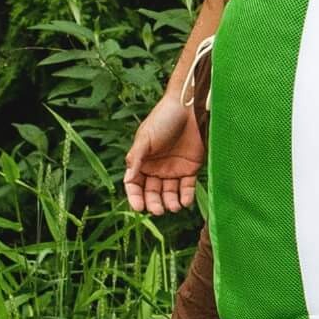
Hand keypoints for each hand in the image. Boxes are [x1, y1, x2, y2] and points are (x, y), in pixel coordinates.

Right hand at [123, 92, 206, 214]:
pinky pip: (187, 188)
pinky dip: (186, 197)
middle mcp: (156, 168)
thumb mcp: (145, 137)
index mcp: (142, 161)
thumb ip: (136, 158)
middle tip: (158, 210)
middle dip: (154, 203)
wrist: (189, 107)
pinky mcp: (190, 168)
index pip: (134, 185)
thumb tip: (128, 179)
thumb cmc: (163, 118)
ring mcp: (173, 169)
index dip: (135, 197)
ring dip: (170, 203)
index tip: (138, 207)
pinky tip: (184, 202)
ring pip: (169, 194)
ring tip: (173, 207)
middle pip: (152, 193)